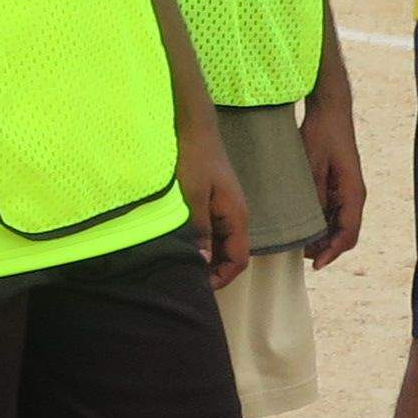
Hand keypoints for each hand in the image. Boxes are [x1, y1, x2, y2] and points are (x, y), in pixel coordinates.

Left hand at [182, 133, 251, 289]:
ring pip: (218, 242)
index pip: (238, 260)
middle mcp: (234, 215)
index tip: (199, 289)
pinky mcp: (212, 200)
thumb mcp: (193, 196)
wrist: (194, 127)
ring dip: (203, 256)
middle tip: (185, 281)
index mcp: (237, 217)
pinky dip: (198, 241)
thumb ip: (199, 229)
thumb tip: (203, 261)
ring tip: (179, 266)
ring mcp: (223, 208)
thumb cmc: (194, 158)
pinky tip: (179, 244)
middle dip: (212, 271)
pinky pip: (210, 228)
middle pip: (229, 254)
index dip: (222, 278)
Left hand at [301, 84, 366, 267]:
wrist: (330, 113)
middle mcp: (355, 195)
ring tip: (301, 246)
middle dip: (328, 249)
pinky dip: (323, 224)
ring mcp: (348, 191)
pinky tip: (305, 228)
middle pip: (346, 233)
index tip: (316, 264)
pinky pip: (334, 212)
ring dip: (325, 238)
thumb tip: (312, 223)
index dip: (333, 251)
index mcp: (353, 192)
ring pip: (340, 224)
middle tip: (303, 257)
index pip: (348, 232)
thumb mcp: (312, 166)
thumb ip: (315, 194)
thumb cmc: (322, 135)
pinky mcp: (340, 186)